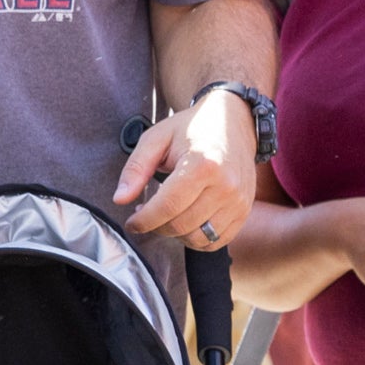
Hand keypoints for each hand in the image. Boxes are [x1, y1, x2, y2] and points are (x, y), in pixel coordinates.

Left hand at [117, 88, 258, 246]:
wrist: (234, 123)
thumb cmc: (193, 129)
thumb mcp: (157, 138)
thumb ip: (136, 168)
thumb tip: (120, 199)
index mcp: (203, 165)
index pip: (167, 206)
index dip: (144, 221)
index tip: (132, 222)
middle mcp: (226, 186)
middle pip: (181, 225)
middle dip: (156, 227)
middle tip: (146, 216)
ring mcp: (238, 201)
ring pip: (198, 238)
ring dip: (176, 235)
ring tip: (167, 218)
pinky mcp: (244, 211)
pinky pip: (217, 241)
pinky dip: (197, 239)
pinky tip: (187, 223)